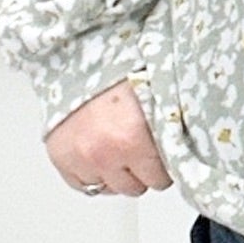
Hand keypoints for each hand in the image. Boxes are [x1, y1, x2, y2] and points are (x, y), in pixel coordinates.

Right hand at [44, 78, 172, 197]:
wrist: (82, 54)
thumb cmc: (121, 70)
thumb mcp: (155, 98)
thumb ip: (165, 132)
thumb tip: (183, 152)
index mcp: (133, 137)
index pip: (160, 178)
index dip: (164, 166)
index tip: (164, 155)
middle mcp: (105, 153)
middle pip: (135, 187)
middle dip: (141, 170)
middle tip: (141, 148)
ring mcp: (80, 158)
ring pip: (110, 188)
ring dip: (117, 172)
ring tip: (119, 146)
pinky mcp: (61, 158)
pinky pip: (82, 186)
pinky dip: (92, 174)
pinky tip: (100, 154)